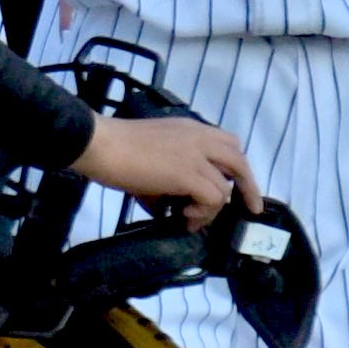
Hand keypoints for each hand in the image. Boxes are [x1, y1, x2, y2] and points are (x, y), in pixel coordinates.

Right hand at [74, 112, 261, 230]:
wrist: (99, 144)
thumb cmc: (113, 148)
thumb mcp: (150, 154)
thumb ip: (167, 174)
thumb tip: (167, 204)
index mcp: (189, 129)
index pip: (227, 143)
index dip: (234, 166)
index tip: (234, 184)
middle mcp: (199, 138)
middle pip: (239, 161)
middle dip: (248, 187)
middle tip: (249, 207)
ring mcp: (196, 156)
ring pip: (224, 187)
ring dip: (212, 209)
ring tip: (191, 218)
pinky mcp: (188, 174)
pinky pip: (213, 198)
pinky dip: (204, 213)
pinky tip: (185, 216)